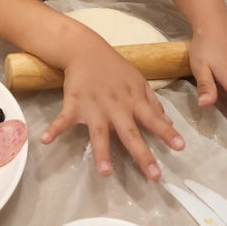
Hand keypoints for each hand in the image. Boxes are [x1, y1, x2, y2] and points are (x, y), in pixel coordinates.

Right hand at [40, 45, 185, 179]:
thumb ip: (152, 103)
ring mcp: (94, 107)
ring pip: (99, 133)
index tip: (180, 148)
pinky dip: (54, 129)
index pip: (153, 119)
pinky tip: (45, 140)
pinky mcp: (74, 104)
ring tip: (104, 173)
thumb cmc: (115, 68)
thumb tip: (168, 123)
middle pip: (130, 133)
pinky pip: (63, 119)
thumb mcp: (139, 80)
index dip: (167, 133)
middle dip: (141, 154)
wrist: (86, 49)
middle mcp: (116, 107)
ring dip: (102, 152)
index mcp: (133, 101)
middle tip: (154, 176)